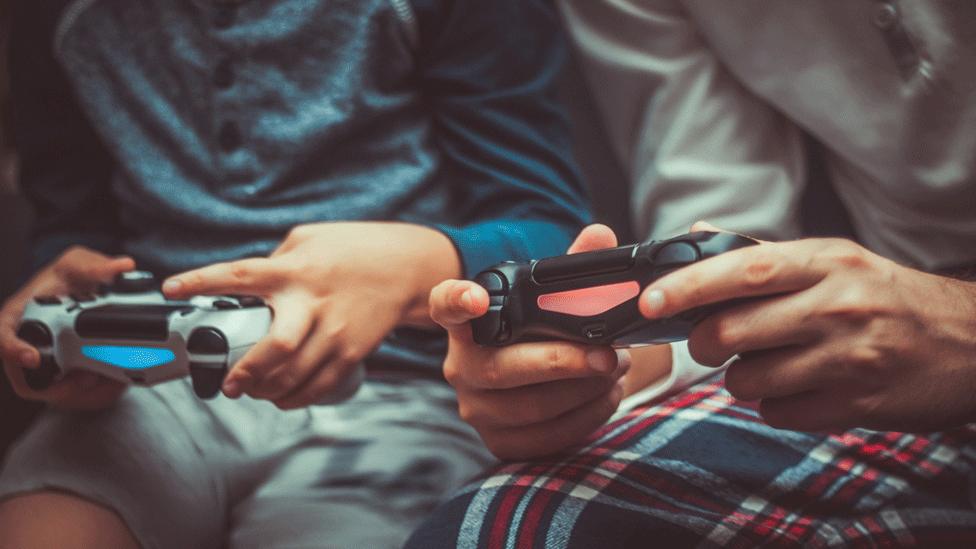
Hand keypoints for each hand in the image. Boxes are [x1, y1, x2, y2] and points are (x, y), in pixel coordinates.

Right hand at [0, 247, 132, 409]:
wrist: (80, 296)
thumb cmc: (66, 280)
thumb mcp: (77, 264)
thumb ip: (95, 265)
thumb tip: (123, 265)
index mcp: (18, 318)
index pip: (3, 338)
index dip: (13, 350)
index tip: (32, 357)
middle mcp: (24, 346)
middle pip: (29, 380)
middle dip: (58, 387)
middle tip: (88, 379)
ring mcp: (41, 366)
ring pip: (55, 394)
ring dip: (80, 394)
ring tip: (105, 380)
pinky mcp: (60, 379)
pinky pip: (74, 396)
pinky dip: (93, 394)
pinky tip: (113, 382)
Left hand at [162, 222, 460, 408]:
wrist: (407, 267)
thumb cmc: (354, 247)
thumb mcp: (308, 238)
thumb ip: (275, 259)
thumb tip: (246, 284)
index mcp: (294, 270)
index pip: (240, 275)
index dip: (201, 281)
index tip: (171, 288)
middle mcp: (312, 303)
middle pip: (275, 350)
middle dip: (245, 374)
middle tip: (228, 385)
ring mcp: (335, 332)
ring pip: (294, 377)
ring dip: (266, 392)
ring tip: (251, 392)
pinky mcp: (353, 352)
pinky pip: (319, 387)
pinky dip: (295, 399)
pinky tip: (281, 398)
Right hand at [430, 224, 631, 459]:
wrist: (538, 382)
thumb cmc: (539, 332)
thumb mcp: (549, 299)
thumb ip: (572, 265)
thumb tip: (600, 234)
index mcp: (467, 323)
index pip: (446, 305)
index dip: (458, 301)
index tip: (478, 298)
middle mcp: (461, 367)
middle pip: (503, 368)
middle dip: (562, 363)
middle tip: (608, 354)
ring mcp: (477, 408)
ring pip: (530, 408)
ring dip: (585, 391)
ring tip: (617, 369)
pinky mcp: (499, 442)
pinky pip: (545, 438)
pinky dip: (585, 418)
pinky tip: (607, 396)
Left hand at [640, 222, 975, 431]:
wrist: (972, 343)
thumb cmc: (887, 297)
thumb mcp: (835, 261)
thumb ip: (762, 253)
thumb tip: (695, 234)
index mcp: (826, 262)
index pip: (741, 270)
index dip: (686, 286)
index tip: (649, 301)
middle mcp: (836, 306)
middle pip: (729, 332)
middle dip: (703, 345)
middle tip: (711, 343)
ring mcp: (848, 358)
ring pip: (747, 381)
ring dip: (741, 379)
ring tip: (770, 364)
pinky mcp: (857, 404)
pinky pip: (778, 414)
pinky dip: (774, 406)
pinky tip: (799, 387)